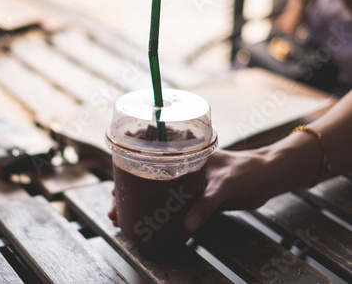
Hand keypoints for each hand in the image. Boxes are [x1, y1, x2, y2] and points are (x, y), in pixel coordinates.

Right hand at [108, 148, 282, 229]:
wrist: (270, 177)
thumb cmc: (248, 170)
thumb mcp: (226, 184)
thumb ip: (206, 204)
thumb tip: (186, 227)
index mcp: (183, 157)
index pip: (148, 164)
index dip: (129, 178)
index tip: (114, 193)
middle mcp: (182, 170)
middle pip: (148, 182)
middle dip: (129, 197)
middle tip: (115, 214)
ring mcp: (190, 185)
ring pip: (160, 197)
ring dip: (144, 208)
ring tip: (126, 222)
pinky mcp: (200, 199)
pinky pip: (177, 209)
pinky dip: (163, 217)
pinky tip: (153, 226)